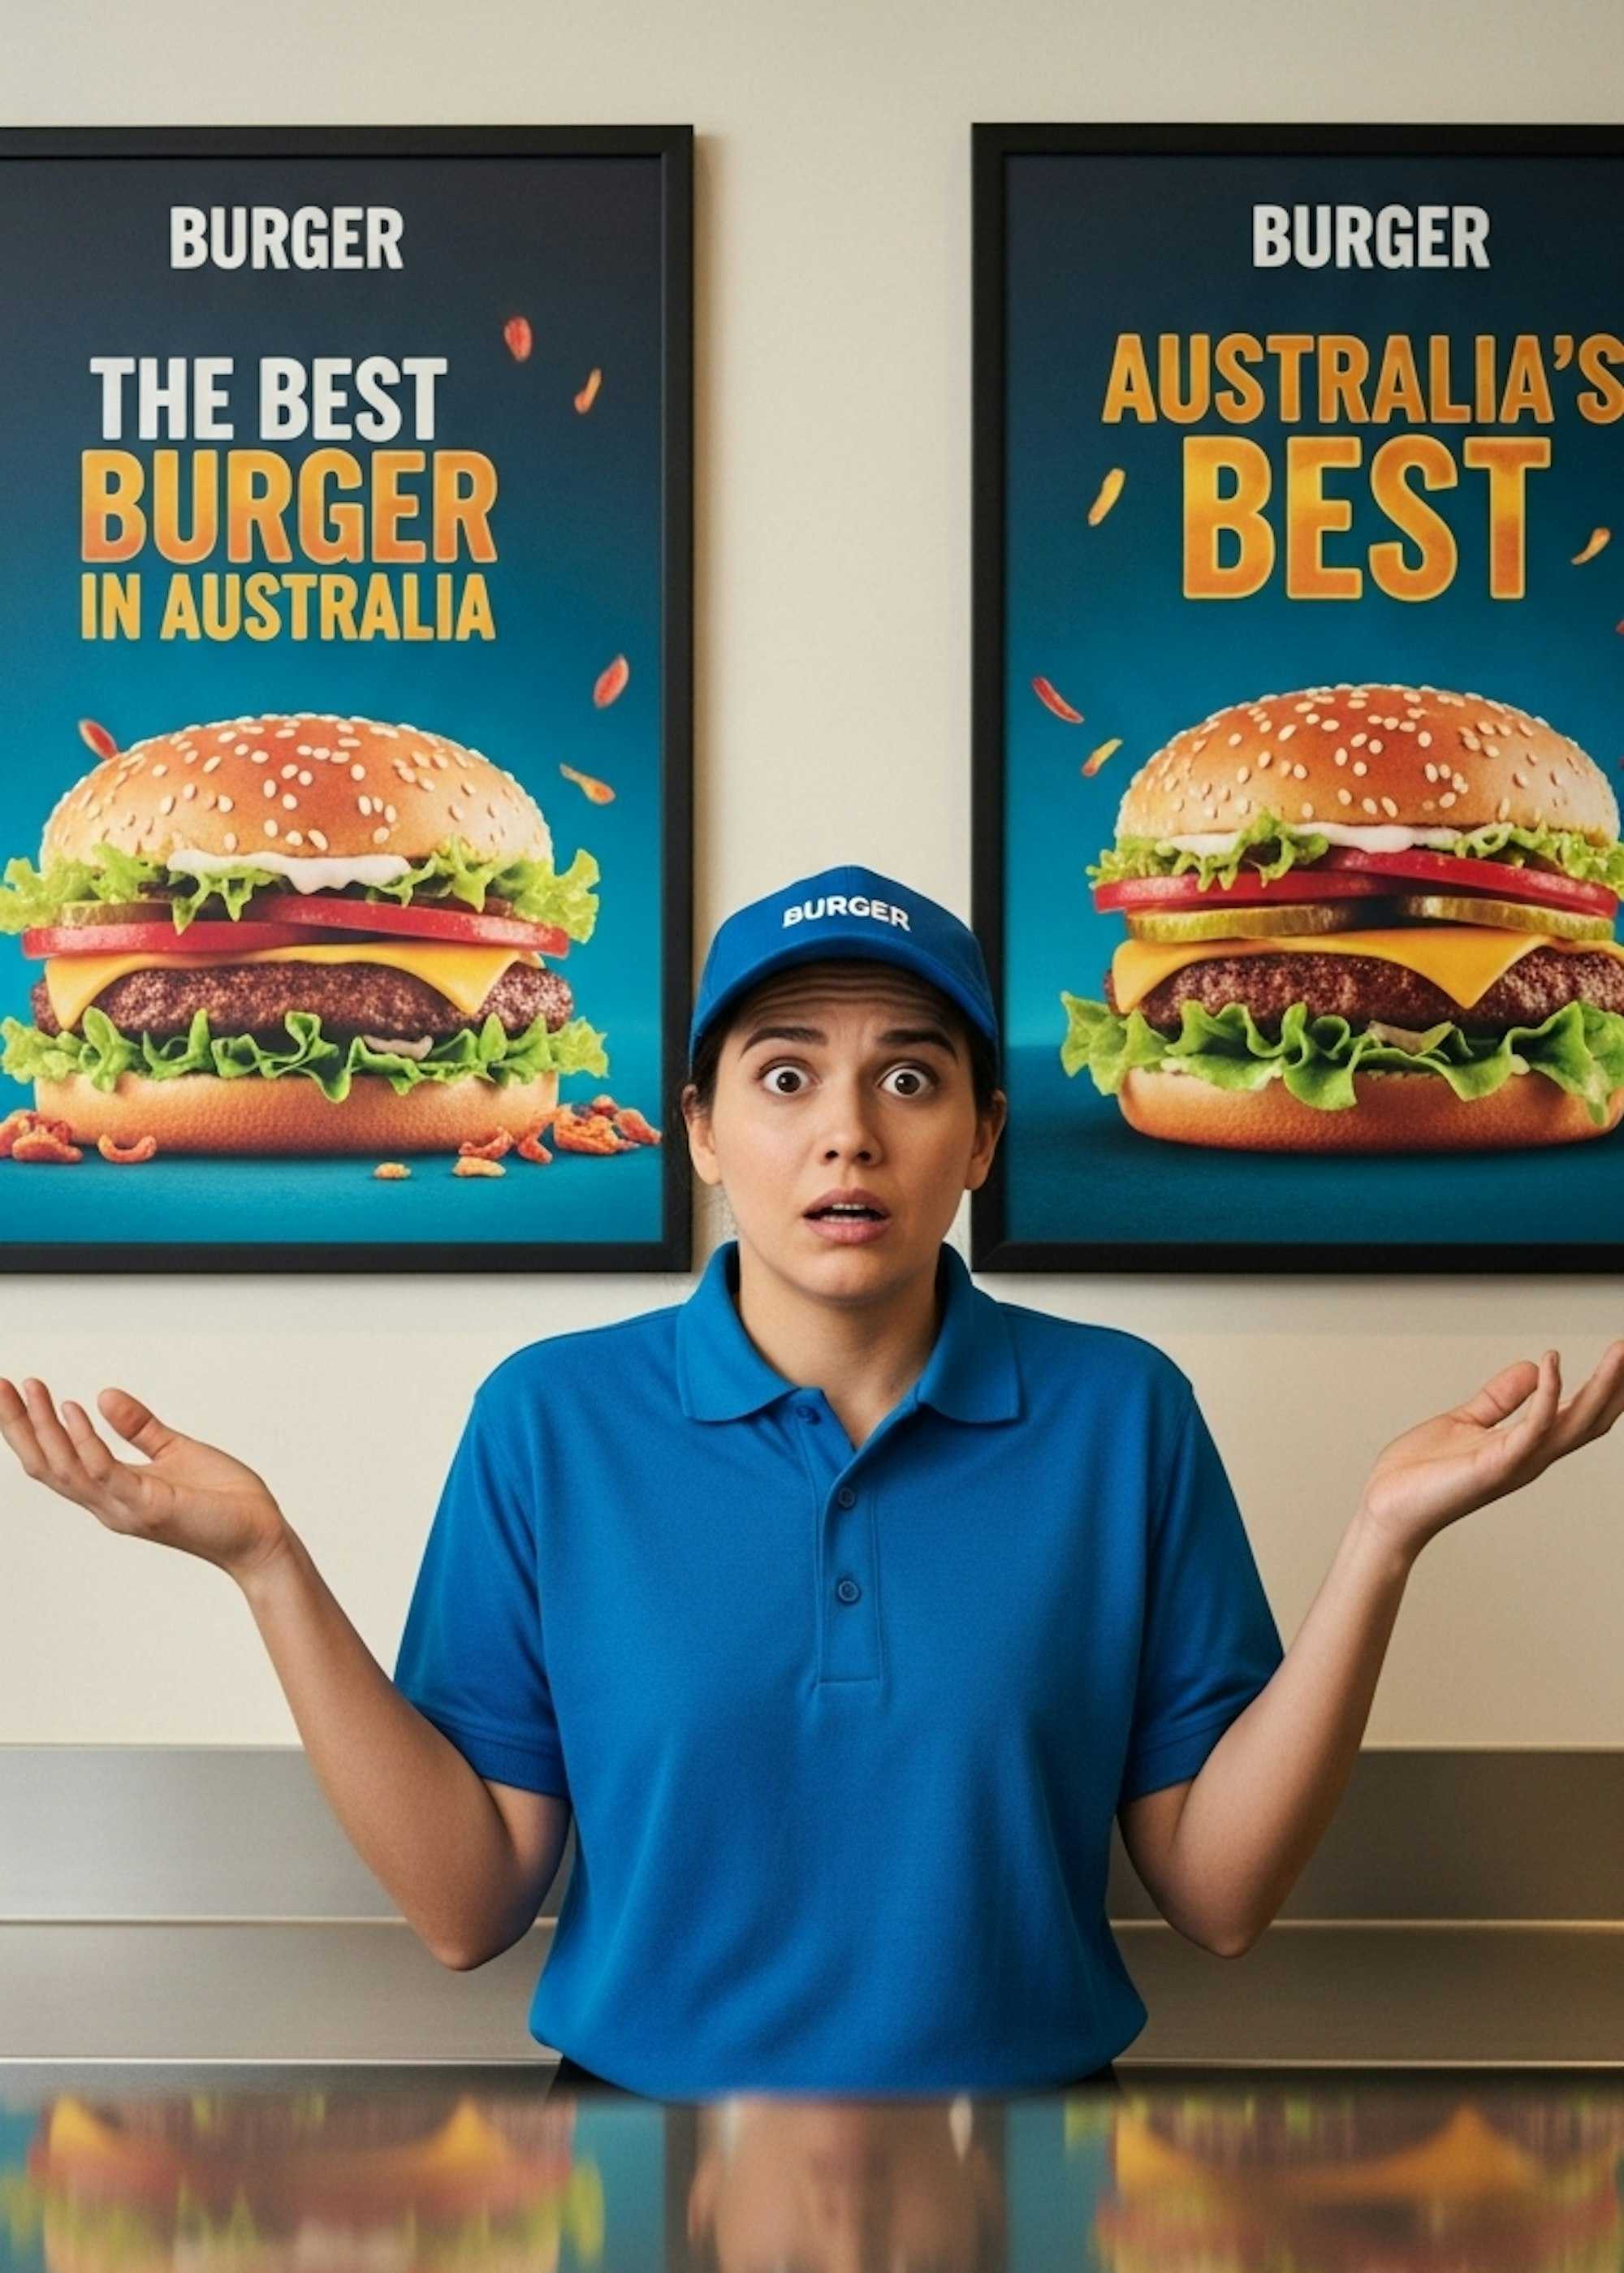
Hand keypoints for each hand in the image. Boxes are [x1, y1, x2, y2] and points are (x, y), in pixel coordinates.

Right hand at [0, 1374, 290, 1584]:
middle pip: (46, 1465)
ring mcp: (125, 1508)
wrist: (262, 1535)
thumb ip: (139, 1427)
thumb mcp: (175, 1450)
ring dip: (44, 1428)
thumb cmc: (223, 1500)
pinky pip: (105, 1472)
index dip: (29, 1428)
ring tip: (30, 1389)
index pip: (55, 1460)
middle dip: (19, 1426)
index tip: (13, 1390)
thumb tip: (104, 1394)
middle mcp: (109, 1503)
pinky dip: (86, 1442)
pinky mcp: (150, 1507)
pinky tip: (74, 1410)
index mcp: (112, 1490)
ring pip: (67, 1469)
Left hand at [1357, 1341, 1623, 1563]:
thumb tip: (1534, 1367)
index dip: (1608, 1388)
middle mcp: (1531, 1455)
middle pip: (1592, 1418)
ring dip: (1602, 1386)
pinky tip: (1552, 1365)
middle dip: (1618, 1385)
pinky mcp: (1495, 1464)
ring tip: (1621, 1351)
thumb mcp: (1467, 1421)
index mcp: (1526, 1445)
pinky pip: (1532, 1427)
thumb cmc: (1421, 1473)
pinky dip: (1547, 1395)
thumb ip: (1501, 1398)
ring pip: (1575, 1422)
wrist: (1386, 1508)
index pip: (1580, 1414)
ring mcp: (1517, 1462)